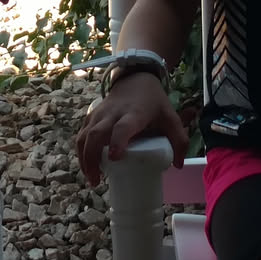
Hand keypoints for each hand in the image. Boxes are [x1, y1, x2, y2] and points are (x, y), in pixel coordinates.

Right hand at [73, 72, 188, 187]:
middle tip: (97, 181)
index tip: (115, 158)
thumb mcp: (171, 117)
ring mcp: (99, 115)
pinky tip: (88, 167)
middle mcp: (112, 114)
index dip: (117, 142)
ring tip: (92, 178)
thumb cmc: (153, 102)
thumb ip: (179, 140)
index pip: (122, 128)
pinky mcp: (92, 117)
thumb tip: (177, 166)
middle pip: (96, 134)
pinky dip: (81, 152)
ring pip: (84, 136)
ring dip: (84, 158)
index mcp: (133, 114)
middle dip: (92, 158)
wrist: (135, 79)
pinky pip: (81, 135)